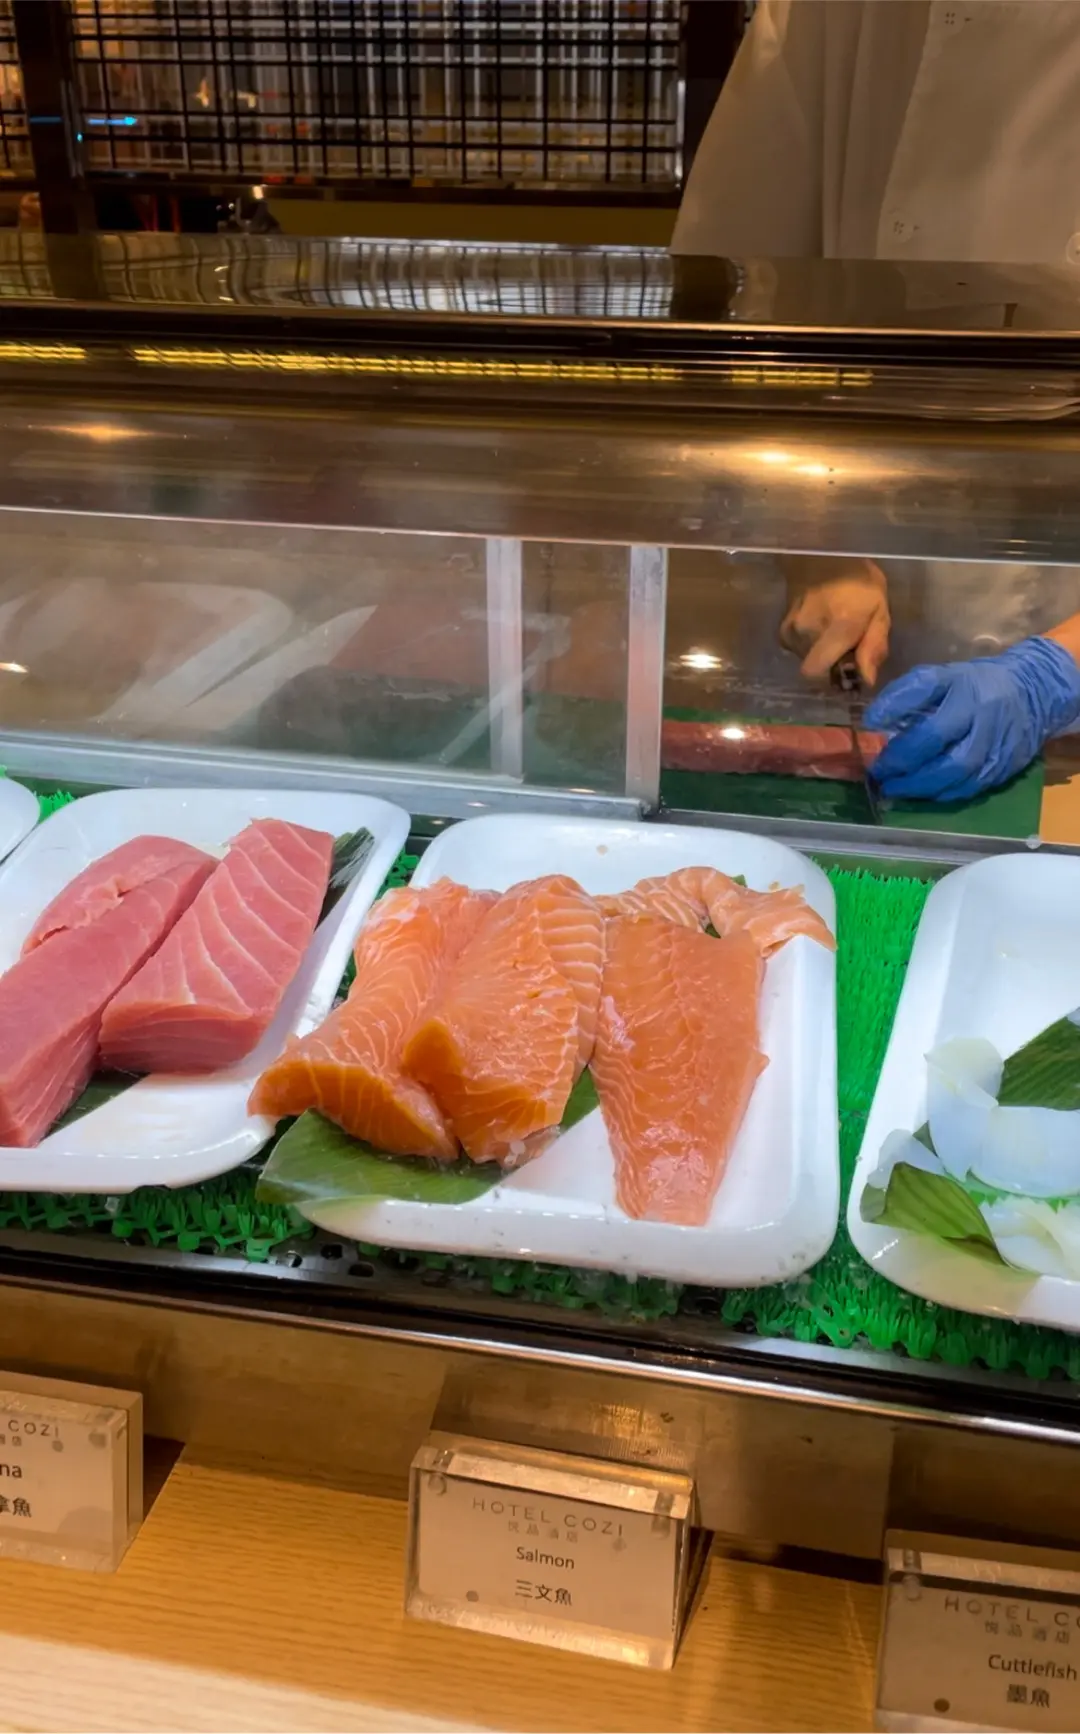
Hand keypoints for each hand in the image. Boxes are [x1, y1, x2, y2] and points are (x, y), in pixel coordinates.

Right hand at [780, 558, 890, 685]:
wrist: (822, 554)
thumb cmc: (858, 580)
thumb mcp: (880, 609)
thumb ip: (874, 645)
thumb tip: (866, 680)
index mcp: (839, 624)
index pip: (818, 672)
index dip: (834, 679)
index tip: (850, 670)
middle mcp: (808, 629)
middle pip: (818, 671)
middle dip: (834, 665)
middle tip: (848, 646)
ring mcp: (791, 629)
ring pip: (808, 661)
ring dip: (823, 654)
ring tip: (835, 631)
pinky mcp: (783, 631)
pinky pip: (800, 651)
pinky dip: (812, 646)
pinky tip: (821, 627)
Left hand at [865, 636, 1079, 801]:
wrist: (1031, 691)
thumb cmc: (974, 684)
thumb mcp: (941, 676)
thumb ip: (906, 695)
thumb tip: (872, 721)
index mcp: (968, 698)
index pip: (932, 725)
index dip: (901, 742)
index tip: (871, 739)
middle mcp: (985, 726)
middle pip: (948, 760)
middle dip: (909, 772)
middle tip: (881, 775)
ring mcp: (999, 751)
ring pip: (960, 779)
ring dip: (923, 788)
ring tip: (895, 788)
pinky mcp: (1005, 769)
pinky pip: (971, 789)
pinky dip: (943, 793)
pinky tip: (924, 791)